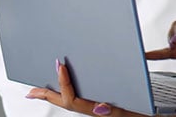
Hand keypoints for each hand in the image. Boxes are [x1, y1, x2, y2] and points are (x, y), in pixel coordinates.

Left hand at [25, 59, 146, 116]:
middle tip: (31, 90)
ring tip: (41, 89)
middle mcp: (95, 111)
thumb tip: (99, 106)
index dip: (64, 84)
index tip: (60, 65)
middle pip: (65, 104)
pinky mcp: (101, 106)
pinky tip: (67, 87)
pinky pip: (79, 100)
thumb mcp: (132, 112)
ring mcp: (96, 109)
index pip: (74, 100)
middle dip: (47, 96)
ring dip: (54, 96)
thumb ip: (116, 111)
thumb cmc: (144, 113)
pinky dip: (68, 93)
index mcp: (100, 111)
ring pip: (70, 103)